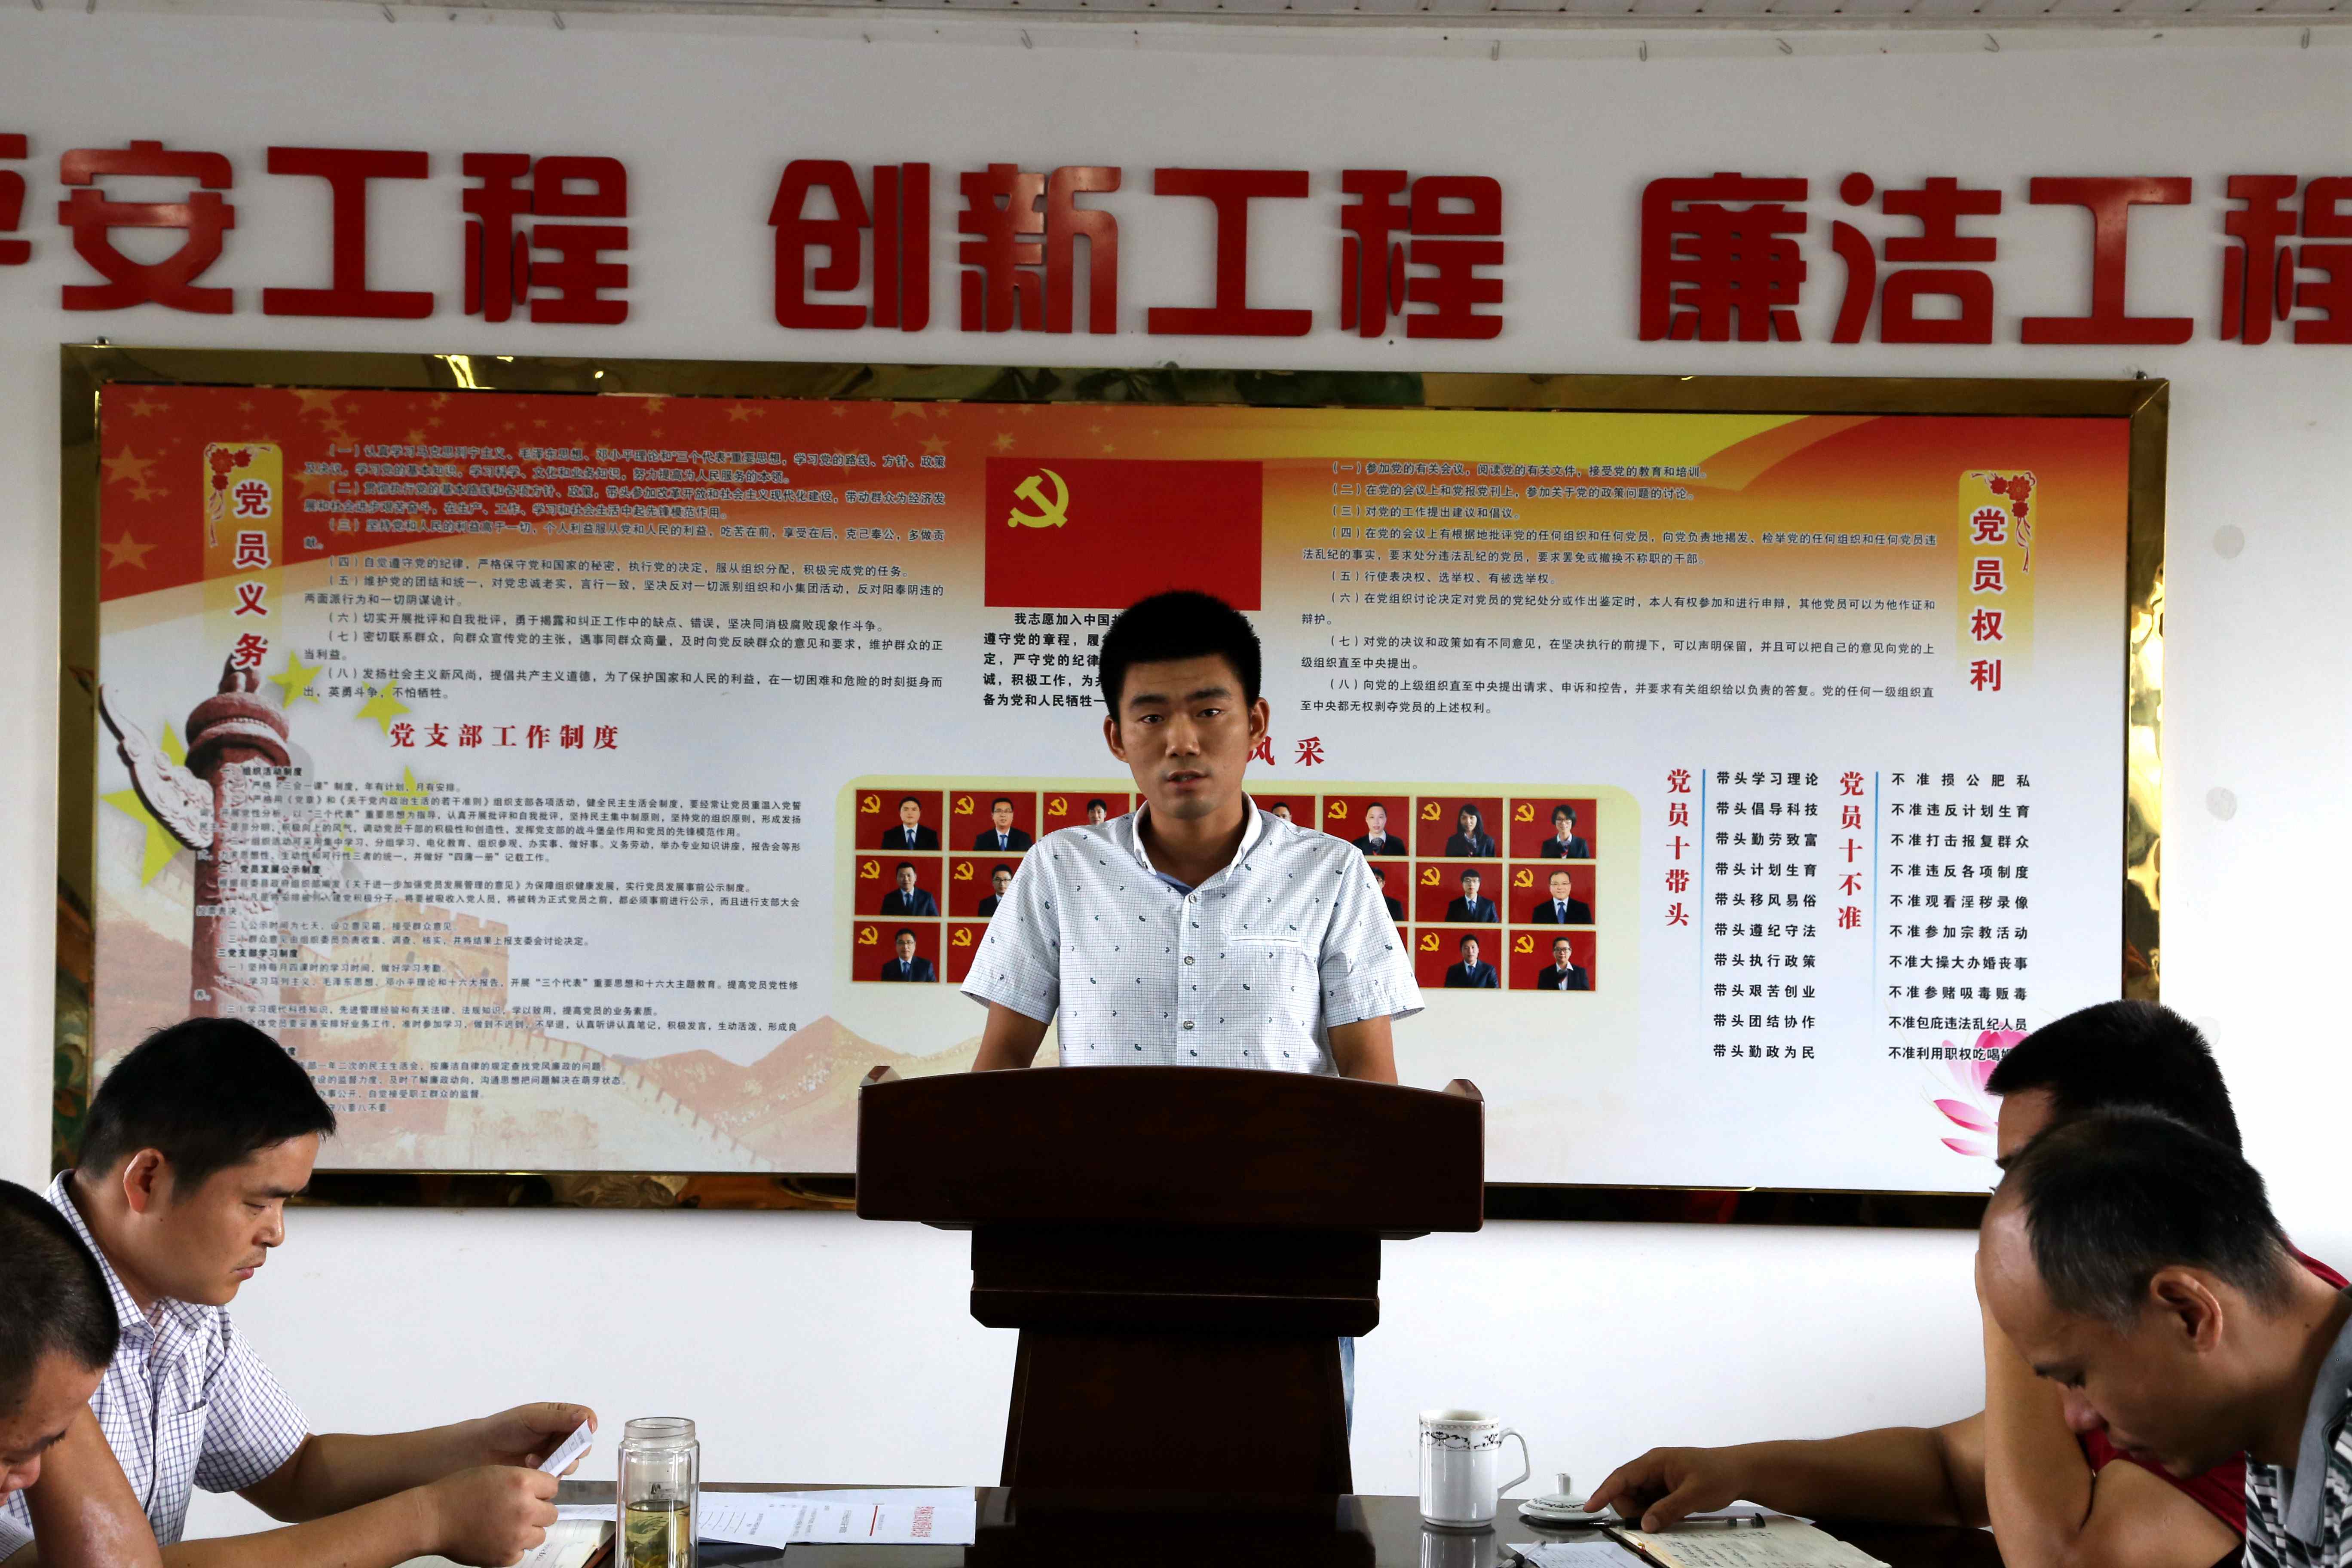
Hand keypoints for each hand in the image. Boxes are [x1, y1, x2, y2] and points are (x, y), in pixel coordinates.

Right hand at [424, 1465, 558, 1566]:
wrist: (434, 1518)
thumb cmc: (459, 1491)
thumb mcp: (496, 1473)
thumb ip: (522, 1482)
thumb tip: (542, 1493)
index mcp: (522, 1483)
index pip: (553, 1487)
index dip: (542, 1490)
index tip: (532, 1492)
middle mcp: (524, 1509)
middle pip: (551, 1513)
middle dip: (538, 1511)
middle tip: (518, 1510)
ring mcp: (516, 1536)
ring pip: (539, 1535)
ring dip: (528, 1530)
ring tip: (505, 1525)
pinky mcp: (506, 1557)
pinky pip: (521, 1551)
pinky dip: (512, 1547)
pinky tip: (495, 1537)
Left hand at [469, 1402, 597, 1471]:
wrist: (477, 1451)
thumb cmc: (503, 1428)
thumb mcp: (532, 1418)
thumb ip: (559, 1419)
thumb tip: (587, 1419)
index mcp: (559, 1416)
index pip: (584, 1419)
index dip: (588, 1425)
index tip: (587, 1431)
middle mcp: (559, 1436)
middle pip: (582, 1444)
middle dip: (574, 1449)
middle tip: (564, 1453)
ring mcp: (552, 1456)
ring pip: (571, 1462)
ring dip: (558, 1462)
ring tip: (534, 1460)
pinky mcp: (544, 1473)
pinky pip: (556, 1476)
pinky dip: (546, 1472)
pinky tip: (529, 1465)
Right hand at [1583, 1447, 1747, 1531]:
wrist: (1740, 1472)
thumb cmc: (1718, 1475)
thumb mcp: (1695, 1494)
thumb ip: (1668, 1509)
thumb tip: (1644, 1525)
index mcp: (1654, 1461)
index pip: (1622, 1476)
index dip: (1604, 1492)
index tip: (1590, 1508)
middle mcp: (1651, 1469)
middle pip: (1625, 1492)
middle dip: (1632, 1509)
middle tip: (1655, 1520)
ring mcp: (1658, 1479)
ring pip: (1636, 1500)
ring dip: (1645, 1513)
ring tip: (1672, 1514)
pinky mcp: (1665, 1489)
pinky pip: (1649, 1504)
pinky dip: (1654, 1514)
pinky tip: (1672, 1515)